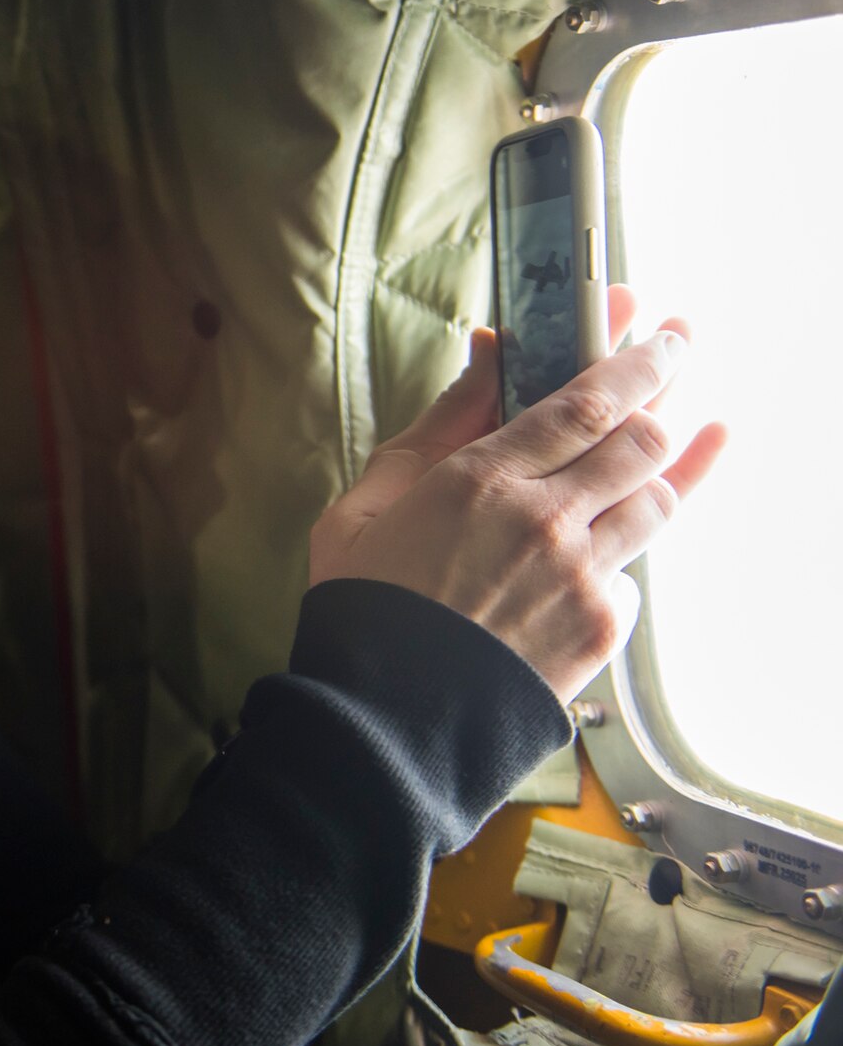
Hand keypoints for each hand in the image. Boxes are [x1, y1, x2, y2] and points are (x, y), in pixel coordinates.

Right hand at [310, 285, 727, 700]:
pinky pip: (632, 572)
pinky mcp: (599, 630)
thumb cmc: (365, 604)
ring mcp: (580, 578)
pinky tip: (601, 551)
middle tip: (674, 354)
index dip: (631, 353)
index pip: (586, 399)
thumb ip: (440, 424)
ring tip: (680, 442)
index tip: (650, 325)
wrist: (385, 720)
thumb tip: (488, 355)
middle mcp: (545, 523)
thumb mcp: (372, 501)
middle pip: (641, 439)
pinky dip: (619, 553)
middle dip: (666, 386)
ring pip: (656, 500)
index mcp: (481, 482)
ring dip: (668, 465)